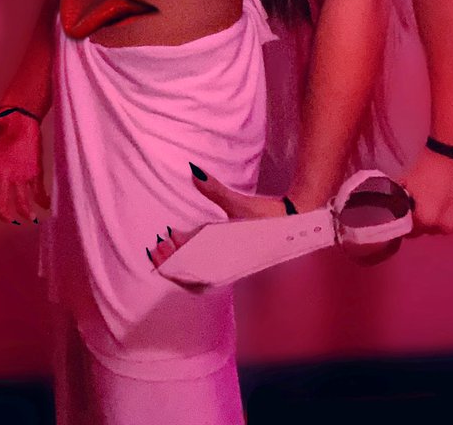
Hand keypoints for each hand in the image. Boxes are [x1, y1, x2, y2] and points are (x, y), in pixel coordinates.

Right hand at [0, 109, 50, 225]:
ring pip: (20, 200)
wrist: (20, 119)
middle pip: (1, 200)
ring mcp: (19, 177)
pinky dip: (43, 199)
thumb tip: (1, 118)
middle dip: (4, 213)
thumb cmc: (6, 121)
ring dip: (25, 211)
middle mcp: (3, 176)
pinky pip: (38, 191)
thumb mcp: (0, 120)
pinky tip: (47, 204)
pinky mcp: (35, 173)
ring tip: (32, 217)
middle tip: (10, 220)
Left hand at [147, 163, 323, 274]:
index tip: (160, 256)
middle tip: (156, 248)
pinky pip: (206, 263)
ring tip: (165, 241)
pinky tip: (181, 238)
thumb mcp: (240, 204)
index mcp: (231, 262)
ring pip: (199, 271)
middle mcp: (230, 267)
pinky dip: (191, 255)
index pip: (198, 278)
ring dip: (180, 259)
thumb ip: (216, 191)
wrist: (296, 221)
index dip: (176, 270)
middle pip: (194, 278)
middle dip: (173, 265)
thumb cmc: (269, 216)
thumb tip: (194, 173)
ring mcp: (231, 264)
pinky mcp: (232, 257)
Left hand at [400, 147, 452, 236]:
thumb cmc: (429, 164)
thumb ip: (403, 202)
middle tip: (430, 201)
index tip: (411, 211)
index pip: (412, 231)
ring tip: (447, 198)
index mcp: (426, 219)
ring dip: (447, 218)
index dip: (410, 220)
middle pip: (432, 230)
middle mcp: (446, 227)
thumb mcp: (407, 182)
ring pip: (450, 227)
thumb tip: (399, 209)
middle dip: (429, 219)